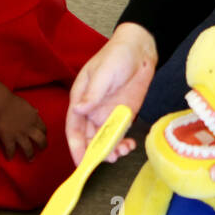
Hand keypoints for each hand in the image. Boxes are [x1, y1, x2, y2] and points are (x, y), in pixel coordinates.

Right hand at [0, 94, 45, 160]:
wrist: (1, 103)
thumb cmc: (12, 101)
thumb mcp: (26, 104)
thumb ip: (32, 110)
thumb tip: (36, 111)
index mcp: (34, 119)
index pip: (43, 129)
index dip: (44, 133)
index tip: (43, 135)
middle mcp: (29, 129)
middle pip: (40, 140)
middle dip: (42, 146)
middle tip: (41, 150)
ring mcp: (20, 135)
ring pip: (28, 149)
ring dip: (30, 155)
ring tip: (31, 159)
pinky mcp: (9, 139)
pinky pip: (11, 150)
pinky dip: (10, 155)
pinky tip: (10, 158)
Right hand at [65, 23, 153, 165]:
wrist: (140, 50)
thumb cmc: (116, 56)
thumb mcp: (102, 73)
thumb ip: (92, 94)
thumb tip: (78, 110)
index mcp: (80, 100)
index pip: (74, 129)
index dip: (76, 147)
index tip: (81, 164)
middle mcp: (91, 111)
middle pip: (89, 139)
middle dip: (96, 153)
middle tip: (109, 159)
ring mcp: (108, 114)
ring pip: (105, 140)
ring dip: (111, 151)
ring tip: (122, 152)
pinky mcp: (123, 115)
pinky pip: (120, 135)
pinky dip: (123, 144)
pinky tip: (130, 145)